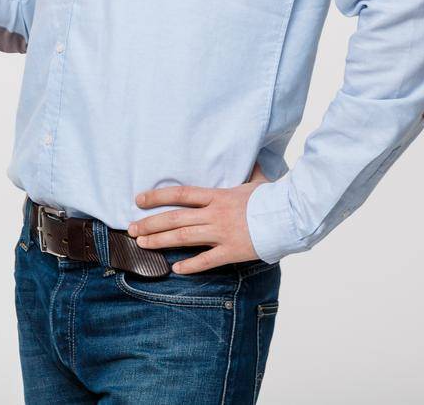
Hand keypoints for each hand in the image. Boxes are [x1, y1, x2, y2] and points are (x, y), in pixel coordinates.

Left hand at [126, 167, 268, 273]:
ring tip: (143, 244)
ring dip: (160, 241)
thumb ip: (251, 172)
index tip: (138, 200)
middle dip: (150, 223)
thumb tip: (256, 157)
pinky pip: (207, 260)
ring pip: (184, 238)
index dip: (157, 196)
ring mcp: (222, 233)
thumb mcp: (258, 181)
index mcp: (217, 196)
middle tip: (132, 229)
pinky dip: (191, 265)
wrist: (292, 217)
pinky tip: (176, 268)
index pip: (180, 194)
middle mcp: (215, 214)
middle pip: (175, 218)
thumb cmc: (274, 199)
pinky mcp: (232, 251)